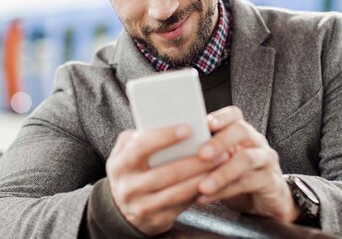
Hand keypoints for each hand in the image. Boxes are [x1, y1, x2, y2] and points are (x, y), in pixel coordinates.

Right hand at [106, 125, 228, 234]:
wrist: (121, 210)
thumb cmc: (131, 171)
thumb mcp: (126, 152)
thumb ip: (141, 136)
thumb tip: (170, 121)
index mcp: (120, 164)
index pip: (141, 147)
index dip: (164, 137)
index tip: (188, 129)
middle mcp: (128, 187)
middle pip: (166, 173)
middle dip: (195, 161)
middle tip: (217, 149)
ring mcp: (142, 206)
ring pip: (177, 192)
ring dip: (202, 177)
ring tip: (221, 162)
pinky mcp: (157, 220)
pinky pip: (182, 206)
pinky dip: (199, 192)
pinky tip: (213, 180)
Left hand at [195, 106, 299, 222]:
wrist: (265, 202)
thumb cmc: (236, 177)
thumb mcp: (221, 162)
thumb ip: (204, 152)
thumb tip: (170, 148)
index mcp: (242, 132)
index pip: (234, 114)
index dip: (220, 117)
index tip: (205, 124)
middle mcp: (256, 141)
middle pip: (241, 131)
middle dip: (219, 142)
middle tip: (201, 154)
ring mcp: (266, 160)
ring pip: (246, 160)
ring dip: (222, 173)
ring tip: (202, 185)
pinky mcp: (270, 182)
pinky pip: (247, 183)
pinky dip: (224, 191)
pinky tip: (206, 197)